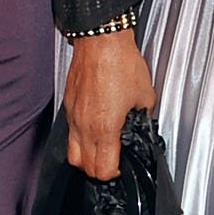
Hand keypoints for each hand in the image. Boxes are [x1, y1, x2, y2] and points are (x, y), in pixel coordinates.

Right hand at [63, 27, 157, 179]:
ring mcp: (73, 116)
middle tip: (113, 161)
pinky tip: (93, 128)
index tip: (122, 167)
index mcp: (105, 128)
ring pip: (72, 152)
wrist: (101, 41)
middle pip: (83, 166)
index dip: (114, 174)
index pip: (103, 169)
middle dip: (99, 169)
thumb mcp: (145, 96)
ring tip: (101, 149)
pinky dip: (80, 138)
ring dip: (86, 157)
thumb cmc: (121, 63)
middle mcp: (84, 126)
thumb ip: (142, 118)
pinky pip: (70, 132)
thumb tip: (141, 126)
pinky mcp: (68, 105)